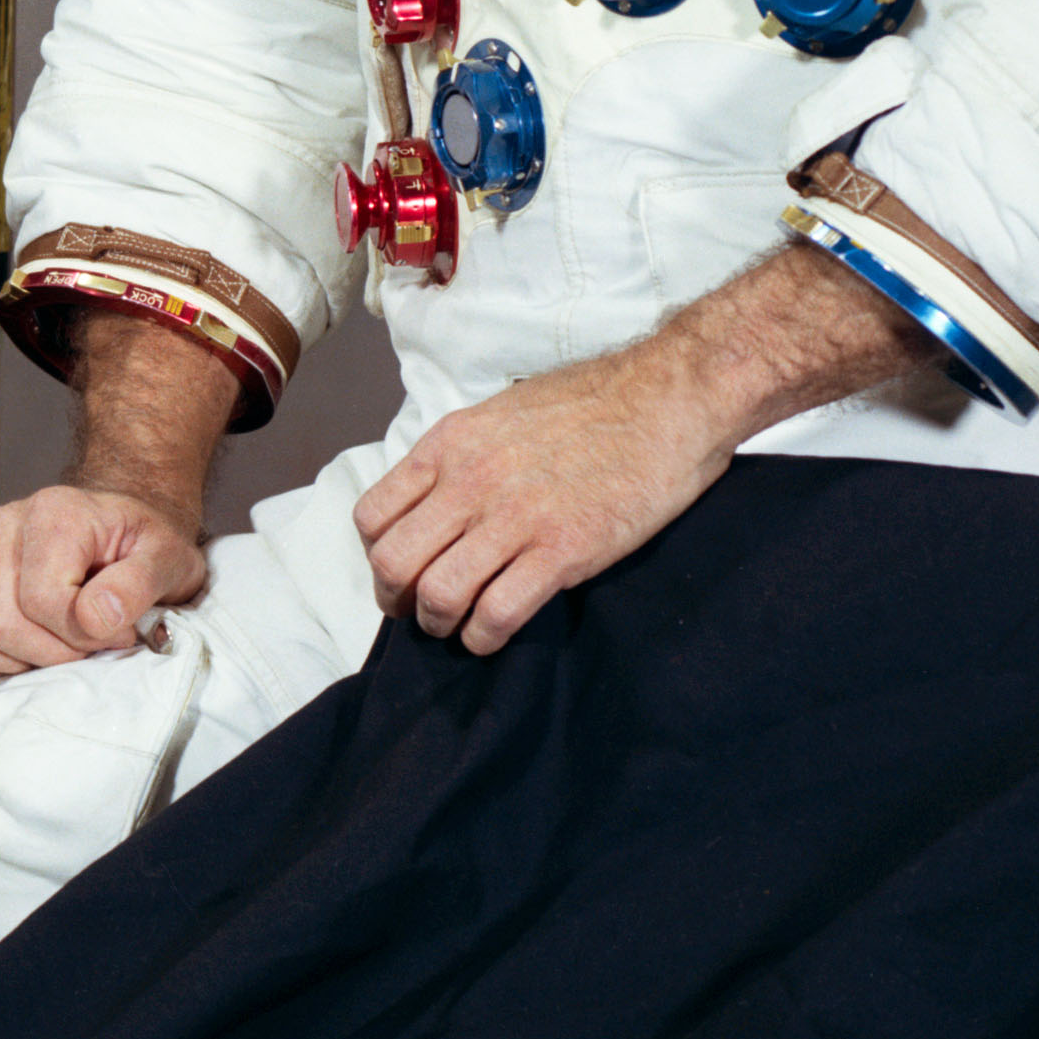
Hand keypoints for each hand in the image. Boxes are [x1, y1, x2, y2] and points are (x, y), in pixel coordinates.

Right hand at [0, 480, 207, 682]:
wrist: (120, 532)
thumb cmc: (143, 547)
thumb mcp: (168, 559)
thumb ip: (137, 585)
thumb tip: (96, 618)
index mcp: (51, 513)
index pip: (42, 600)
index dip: (83, 636)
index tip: (119, 632)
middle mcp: (1, 527)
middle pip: (1, 623)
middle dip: (53, 654)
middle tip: (92, 645)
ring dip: (27, 662)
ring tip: (65, 644)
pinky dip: (1, 665)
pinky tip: (36, 650)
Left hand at [353, 352, 732, 653]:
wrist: (664, 401)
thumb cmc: (589, 404)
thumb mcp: (498, 415)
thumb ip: (460, 457)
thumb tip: (434, 499)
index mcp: (448, 445)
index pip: (373, 516)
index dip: (375, 555)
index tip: (396, 572)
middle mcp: (469, 482)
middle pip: (393, 562)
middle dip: (396, 599)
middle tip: (415, 612)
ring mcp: (514, 519)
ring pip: (438, 594)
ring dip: (439, 623)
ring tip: (456, 627)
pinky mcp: (562, 551)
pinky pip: (498, 612)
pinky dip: (485, 636)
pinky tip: (493, 634)